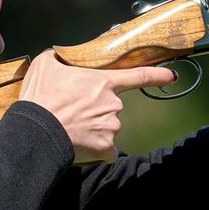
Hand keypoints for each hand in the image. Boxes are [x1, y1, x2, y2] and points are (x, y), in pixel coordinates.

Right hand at [19, 50, 175, 162]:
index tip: (172, 76)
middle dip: (96, 110)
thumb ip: (59, 58)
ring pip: (107, 128)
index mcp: (103, 82)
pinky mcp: (105, 148)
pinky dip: (96, 150)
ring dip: (94, 129)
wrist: (36, 131)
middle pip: (111, 106)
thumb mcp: (46, 65)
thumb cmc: (41, 96)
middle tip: (72, 112)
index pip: (138, 76)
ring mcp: (111, 127)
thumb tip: (59, 58)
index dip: (157, 75)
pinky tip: (81, 145)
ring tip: (70, 128)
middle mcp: (113, 104)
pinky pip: (106, 150)